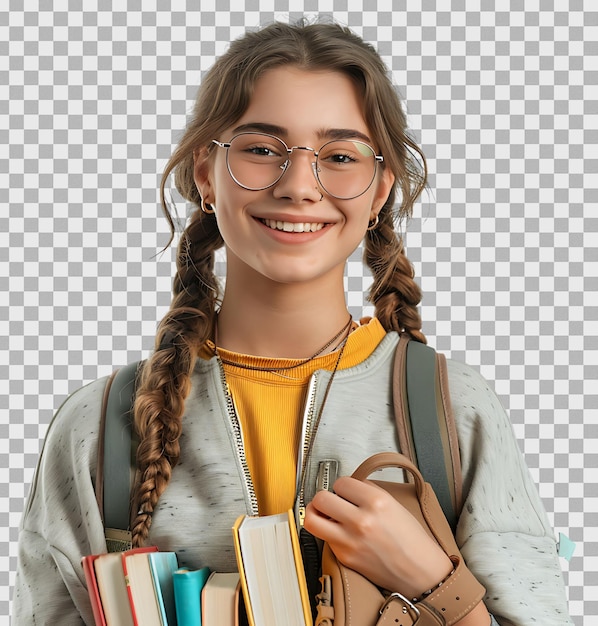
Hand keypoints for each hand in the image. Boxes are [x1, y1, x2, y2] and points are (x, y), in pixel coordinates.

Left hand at [303, 476, 453, 598]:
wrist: (421, 573)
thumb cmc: (412, 541)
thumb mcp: (394, 505)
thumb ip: (368, 492)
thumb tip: (349, 487)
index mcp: (377, 502)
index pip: (341, 482)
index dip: (341, 485)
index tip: (344, 490)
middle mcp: (361, 521)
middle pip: (321, 498)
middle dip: (324, 497)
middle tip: (330, 500)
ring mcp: (350, 541)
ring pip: (312, 520)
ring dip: (316, 514)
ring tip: (324, 514)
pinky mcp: (345, 558)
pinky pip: (325, 538)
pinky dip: (329, 533)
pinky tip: (341, 532)